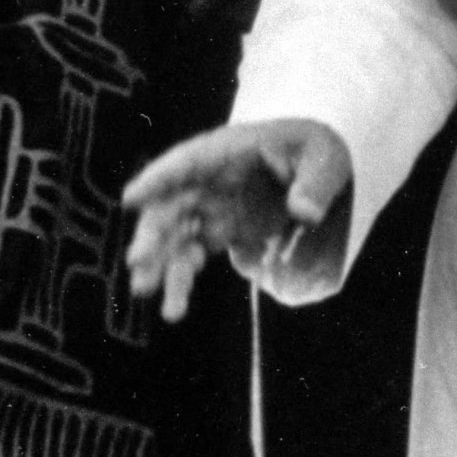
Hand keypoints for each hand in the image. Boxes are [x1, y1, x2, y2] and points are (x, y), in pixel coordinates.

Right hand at [121, 120, 348, 321]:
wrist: (317, 167)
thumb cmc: (316, 150)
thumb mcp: (325, 159)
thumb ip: (314, 183)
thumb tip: (304, 212)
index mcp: (230, 150)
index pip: (189, 160)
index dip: (159, 177)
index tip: (130, 197)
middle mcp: (209, 179)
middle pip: (171, 204)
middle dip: (152, 231)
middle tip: (138, 260)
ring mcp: (210, 207)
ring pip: (174, 235)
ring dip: (159, 263)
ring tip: (144, 291)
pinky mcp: (218, 231)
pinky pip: (191, 255)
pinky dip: (181, 279)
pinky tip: (174, 307)